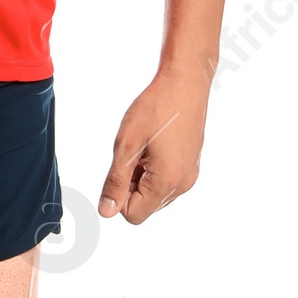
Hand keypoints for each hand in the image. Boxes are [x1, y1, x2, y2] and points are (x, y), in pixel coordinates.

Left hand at [98, 71, 209, 224]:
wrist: (185, 83)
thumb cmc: (156, 108)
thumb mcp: (127, 145)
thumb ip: (116, 181)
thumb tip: (106, 212)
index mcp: (167, 182)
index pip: (133, 214)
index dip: (118, 195)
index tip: (120, 166)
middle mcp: (183, 184)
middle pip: (144, 205)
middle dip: (130, 184)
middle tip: (133, 151)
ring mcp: (189, 175)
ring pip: (154, 193)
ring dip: (141, 176)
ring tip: (145, 146)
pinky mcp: (191, 166)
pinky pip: (166, 180)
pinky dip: (154, 168)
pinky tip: (155, 144)